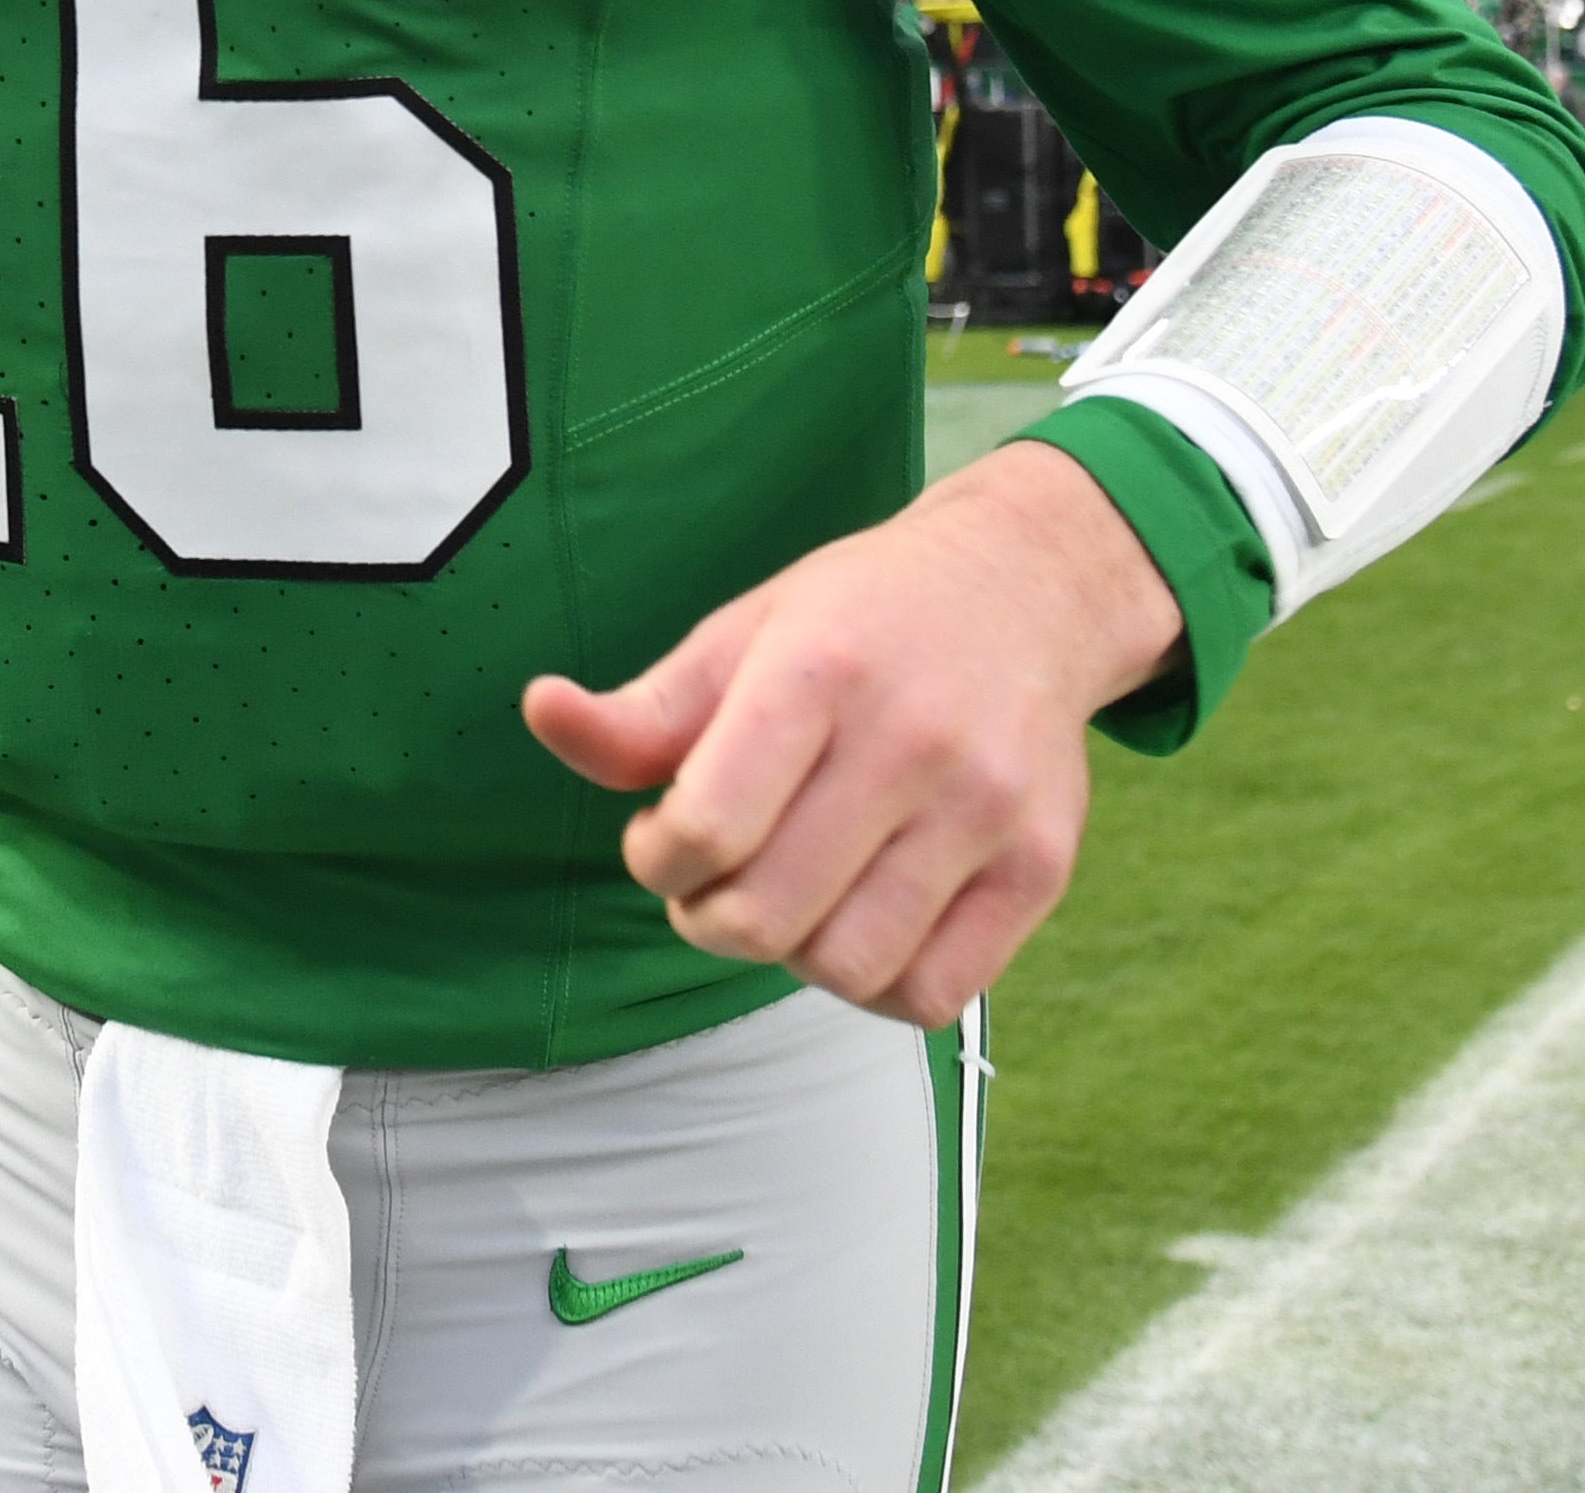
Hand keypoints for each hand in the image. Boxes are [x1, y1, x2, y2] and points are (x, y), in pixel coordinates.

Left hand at [520, 441, 1181, 1027]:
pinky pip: (932, 994)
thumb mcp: (740, 636)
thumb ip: (642, 710)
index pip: (708, 828)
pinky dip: (875, 985)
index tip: (660, 839)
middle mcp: (913, 739)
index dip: (656, 860)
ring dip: (791, 955)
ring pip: (847, 968)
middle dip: (707, 918)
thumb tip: (542, 711)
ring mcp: (987, 809)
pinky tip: (858, 920)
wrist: (1023, 589)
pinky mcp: (1042, 866)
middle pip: (768, 916)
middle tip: (712, 882)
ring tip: (789, 895)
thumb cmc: (858, 621)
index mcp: (819, 671)